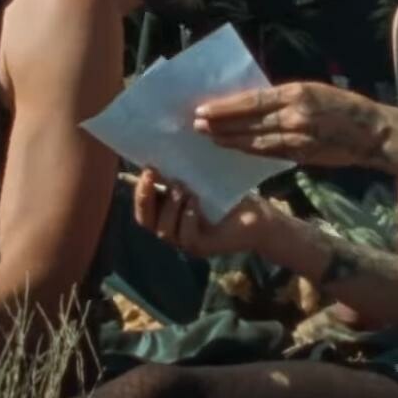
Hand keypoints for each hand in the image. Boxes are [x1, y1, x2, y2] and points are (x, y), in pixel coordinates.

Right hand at [131, 169, 281, 258]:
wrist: (258, 216)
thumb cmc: (228, 196)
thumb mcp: (199, 181)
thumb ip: (177, 175)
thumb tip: (158, 151)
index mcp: (167, 214)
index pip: (142, 209)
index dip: (139, 191)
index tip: (147, 168)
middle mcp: (172, 230)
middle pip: (146, 221)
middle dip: (145, 197)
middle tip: (153, 174)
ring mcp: (186, 242)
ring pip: (165, 230)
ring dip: (171, 207)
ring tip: (182, 188)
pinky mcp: (202, 247)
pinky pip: (187, 237)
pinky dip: (188, 218)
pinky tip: (194, 202)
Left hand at [192, 82, 389, 168]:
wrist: (372, 132)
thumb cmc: (342, 106)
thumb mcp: (312, 91)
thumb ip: (283, 97)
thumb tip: (251, 101)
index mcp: (296, 93)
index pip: (251, 100)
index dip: (225, 107)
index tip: (203, 109)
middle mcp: (294, 115)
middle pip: (248, 122)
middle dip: (220, 125)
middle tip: (196, 126)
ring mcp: (298, 137)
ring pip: (255, 141)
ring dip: (230, 140)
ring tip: (209, 138)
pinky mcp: (302, 154)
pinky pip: (269, 153)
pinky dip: (249, 150)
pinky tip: (234, 148)